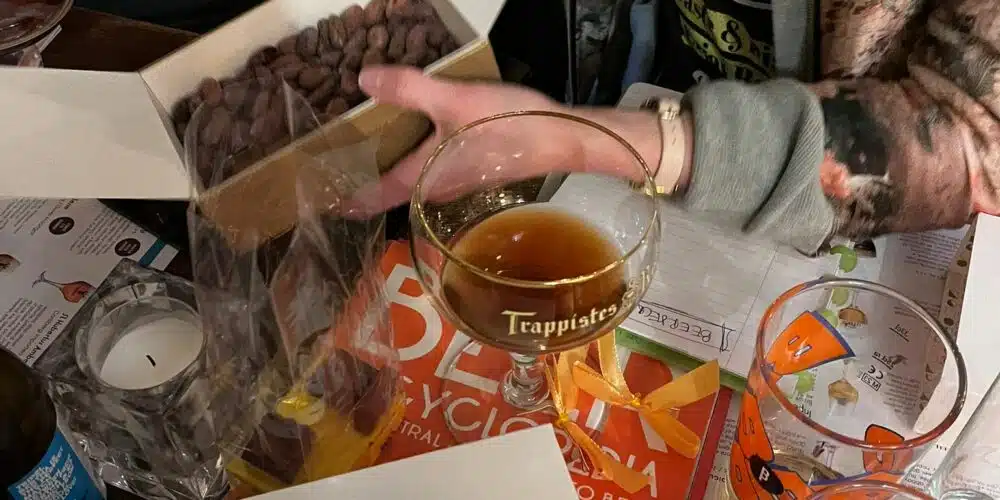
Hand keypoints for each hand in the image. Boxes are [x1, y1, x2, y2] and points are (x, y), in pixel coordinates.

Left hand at [349, 65, 565, 213]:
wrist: (563, 139)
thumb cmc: (507, 125)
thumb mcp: (455, 100)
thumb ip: (408, 90)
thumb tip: (362, 79)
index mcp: (424, 177)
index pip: (376, 195)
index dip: (349, 198)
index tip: (327, 201)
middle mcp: (437, 187)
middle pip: (392, 190)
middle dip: (366, 181)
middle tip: (339, 164)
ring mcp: (458, 180)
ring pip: (413, 180)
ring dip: (391, 170)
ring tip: (369, 147)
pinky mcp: (474, 170)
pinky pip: (432, 169)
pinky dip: (414, 158)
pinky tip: (416, 136)